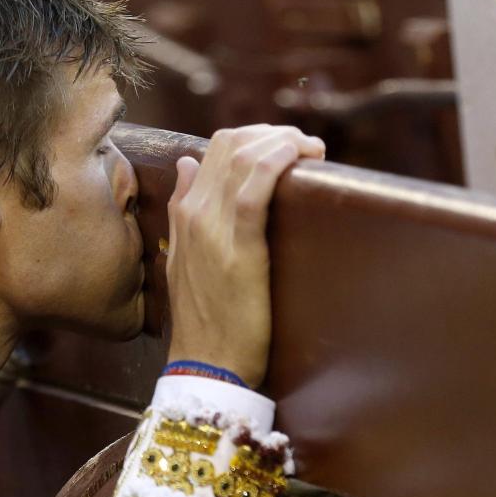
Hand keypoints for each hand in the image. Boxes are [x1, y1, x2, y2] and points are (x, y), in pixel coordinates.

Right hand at [165, 125, 324, 387]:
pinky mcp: (240, 247)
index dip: (256, 136)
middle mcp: (194, 212)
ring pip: (245, 156)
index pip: (215, 148)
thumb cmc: (204, 317)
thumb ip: (183, 208)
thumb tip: (188, 163)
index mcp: (184, 213)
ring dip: (284, 140)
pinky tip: (303, 157)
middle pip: (232, 143)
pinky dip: (279, 160)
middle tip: (306, 147)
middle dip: (274, 133)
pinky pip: (255, 187)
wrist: (206, 364)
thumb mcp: (183, 258)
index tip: (287, 147)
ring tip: (312, 150)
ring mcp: (212, 228)